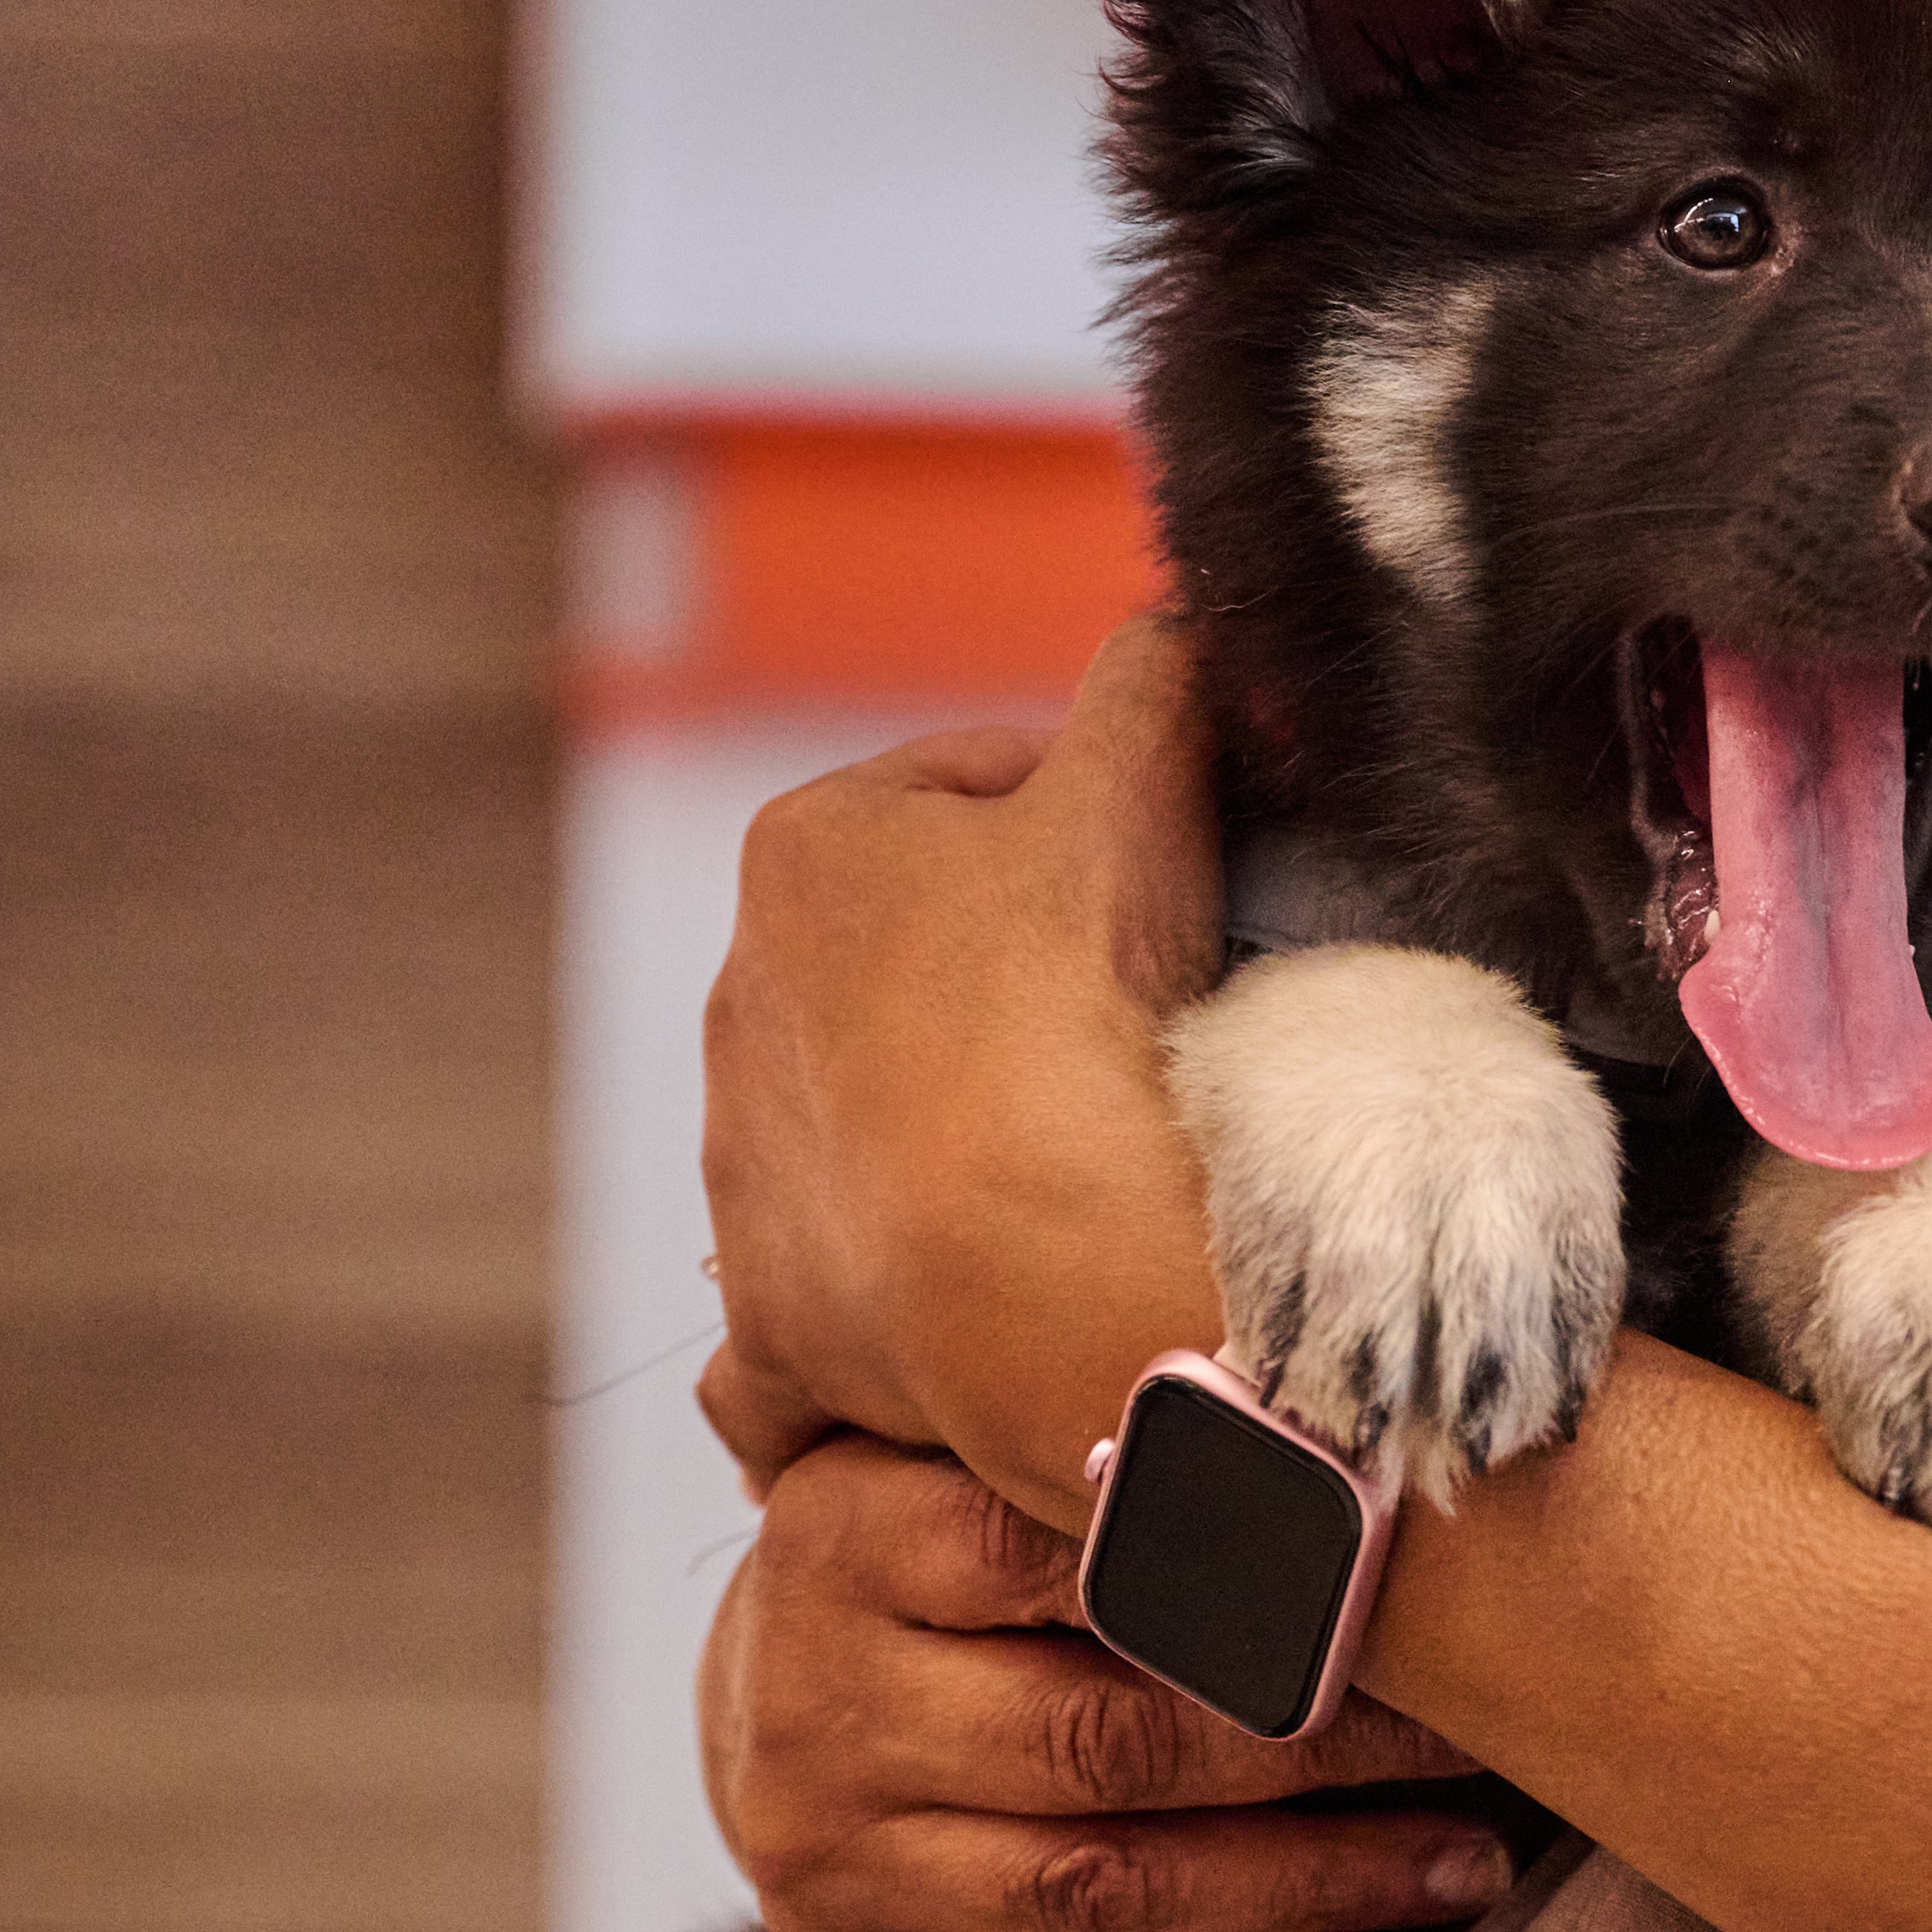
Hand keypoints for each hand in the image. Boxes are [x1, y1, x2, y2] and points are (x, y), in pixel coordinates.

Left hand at [697, 618, 1235, 1499]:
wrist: (1044, 1264)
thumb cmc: (1074, 1001)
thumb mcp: (1138, 782)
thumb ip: (1155, 680)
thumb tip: (1184, 624)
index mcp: (810, 848)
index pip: (974, 787)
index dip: (1092, 809)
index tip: (1174, 864)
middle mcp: (748, 998)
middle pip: (920, 950)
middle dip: (1018, 964)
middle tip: (1147, 1002)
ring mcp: (752, 1164)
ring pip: (873, 1108)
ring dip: (963, 1113)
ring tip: (1089, 1144)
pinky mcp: (774, 1307)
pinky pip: (821, 1281)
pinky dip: (871, 1284)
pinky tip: (954, 1285)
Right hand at [707, 1436, 1518, 1931]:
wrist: (758, 1701)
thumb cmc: (923, 1554)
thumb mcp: (957, 1450)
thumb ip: (1095, 1434)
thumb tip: (1330, 1412)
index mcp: (845, 1539)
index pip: (1061, 1556)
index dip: (1246, 1576)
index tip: (1404, 1589)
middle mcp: (821, 1705)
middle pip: (1106, 1739)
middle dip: (1319, 1749)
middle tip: (1476, 1740)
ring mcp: (839, 1860)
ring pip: (1107, 1892)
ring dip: (1309, 1889)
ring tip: (1463, 1865)